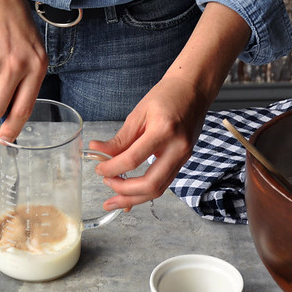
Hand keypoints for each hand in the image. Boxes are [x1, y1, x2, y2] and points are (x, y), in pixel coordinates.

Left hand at [89, 0, 251, 210]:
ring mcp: (184, 157)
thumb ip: (119, 139)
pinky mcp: (183, 161)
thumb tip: (97, 152)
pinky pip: (164, 183)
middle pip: (150, 184)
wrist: (194, 90)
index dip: (111, 168)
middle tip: (106, 185)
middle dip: (124, 192)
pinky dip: (145, 192)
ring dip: (134, 199)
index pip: (133, 160)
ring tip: (114, 201)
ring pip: (158, 190)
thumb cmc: (166, 96)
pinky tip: (130, 196)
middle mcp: (178, 148)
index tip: (98, 169)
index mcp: (164, 131)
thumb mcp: (138, 114)